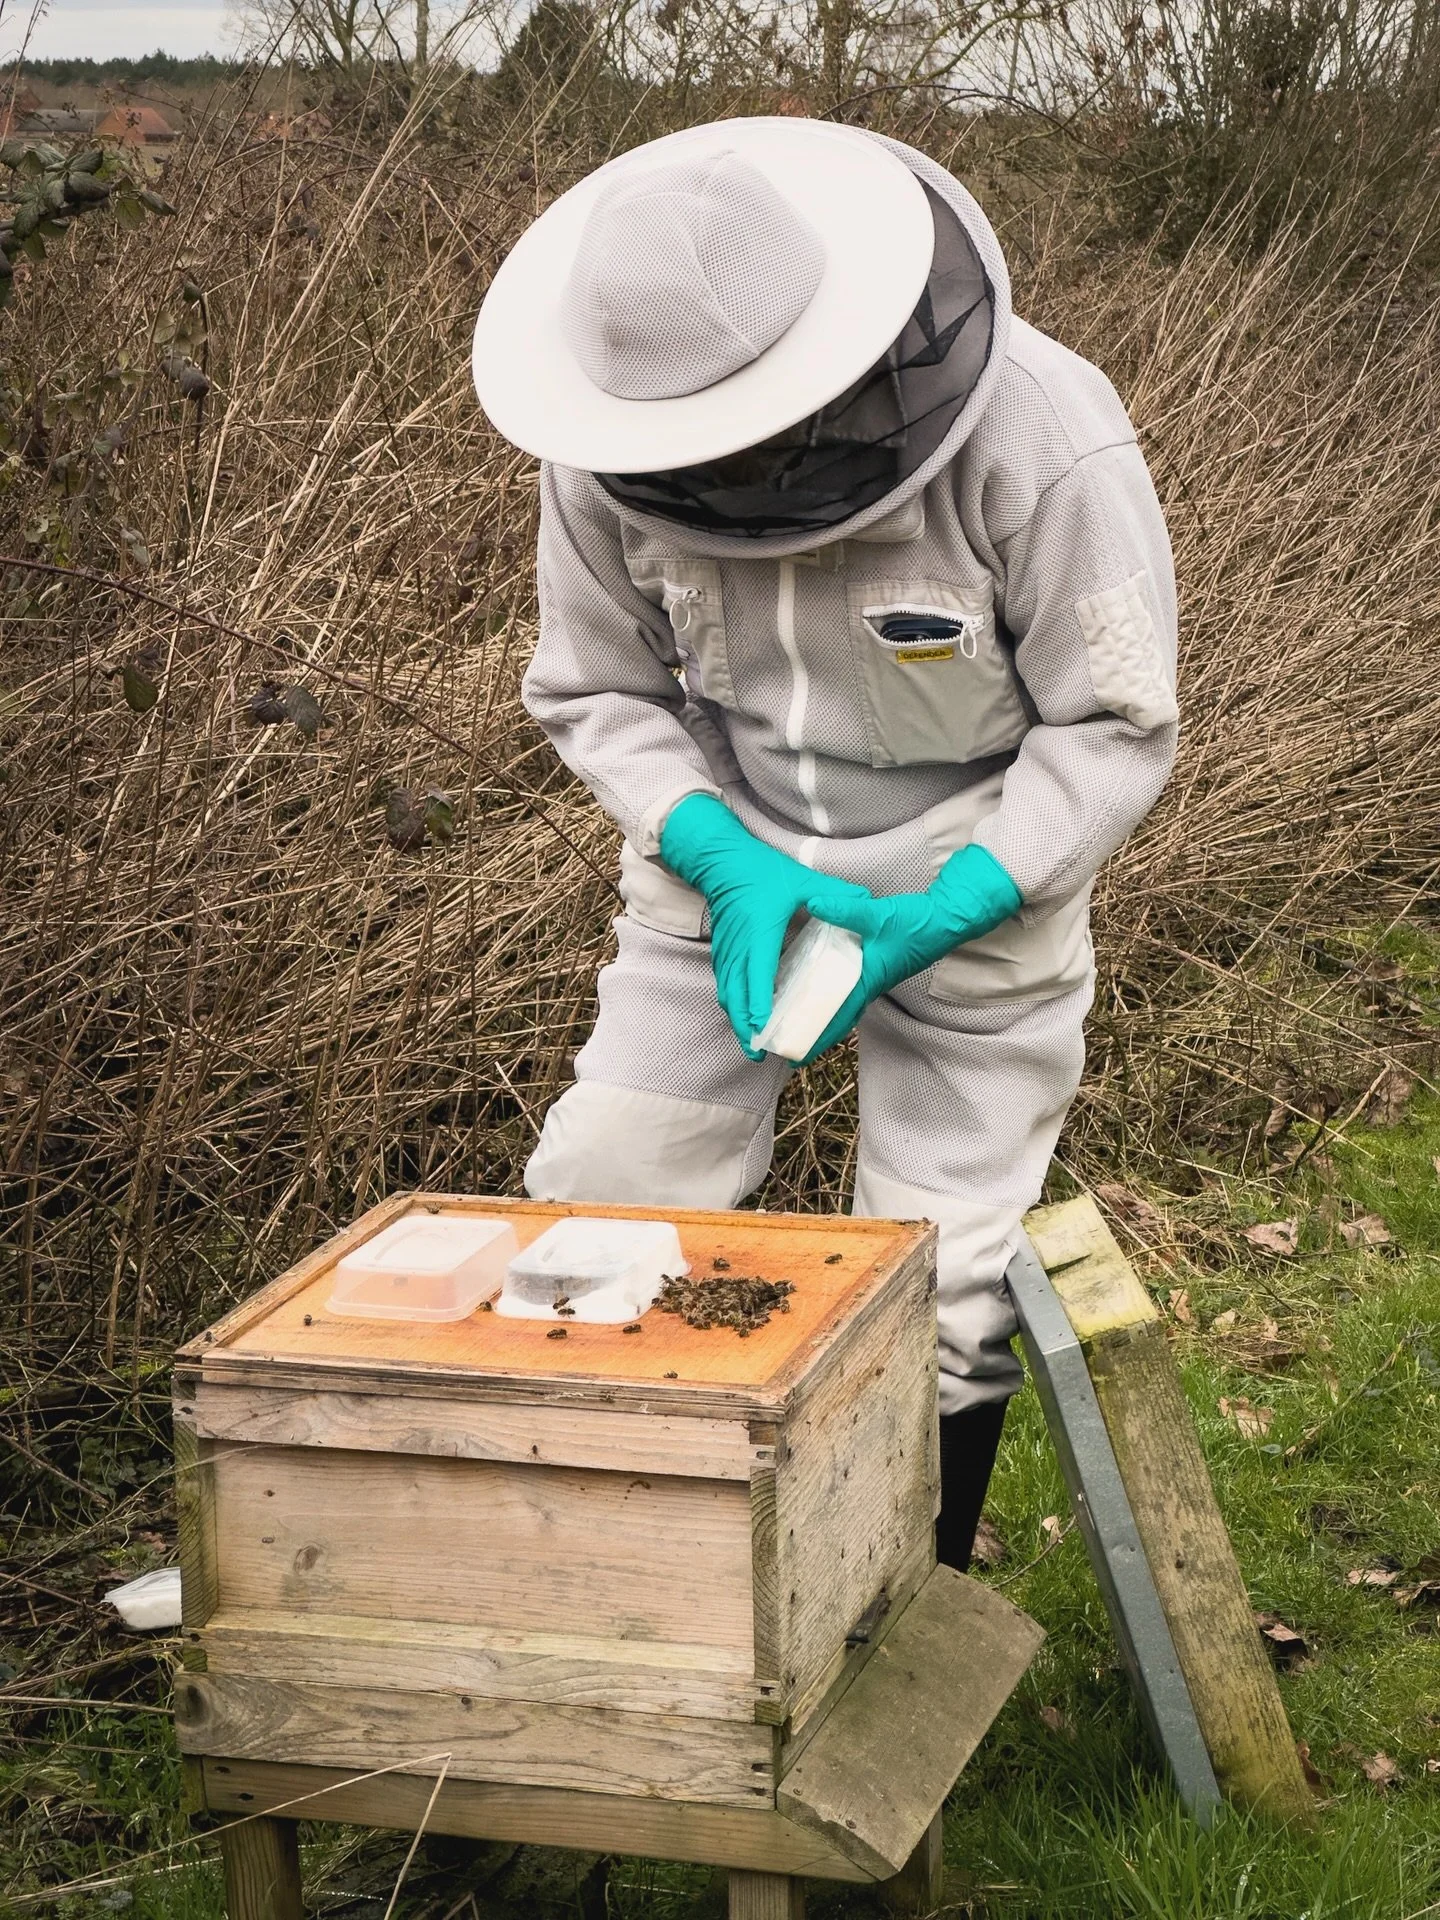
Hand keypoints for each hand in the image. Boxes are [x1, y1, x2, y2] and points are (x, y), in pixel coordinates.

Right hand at [659, 793, 873, 1059]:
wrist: (721, 860)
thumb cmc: (760, 872)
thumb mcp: (800, 880)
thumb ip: (833, 892)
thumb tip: (865, 898)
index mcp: (759, 934)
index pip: (757, 976)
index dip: (759, 1005)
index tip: (764, 1029)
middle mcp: (739, 949)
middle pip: (736, 997)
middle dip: (745, 1028)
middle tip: (759, 1053)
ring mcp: (727, 952)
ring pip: (728, 994)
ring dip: (738, 1021)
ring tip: (753, 1044)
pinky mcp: (722, 952)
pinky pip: (726, 985)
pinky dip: (734, 1005)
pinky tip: (745, 1017)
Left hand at [796, 844, 1022, 1062]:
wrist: (946, 920)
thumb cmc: (915, 924)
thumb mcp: (876, 915)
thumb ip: (844, 910)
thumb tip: (814, 902)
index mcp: (867, 980)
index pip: (837, 1017)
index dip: (815, 1037)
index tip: (795, 1057)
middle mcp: (871, 985)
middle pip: (839, 1018)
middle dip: (816, 1033)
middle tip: (790, 1046)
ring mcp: (875, 978)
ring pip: (845, 1004)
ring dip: (825, 1014)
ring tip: (799, 1020)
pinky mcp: (879, 967)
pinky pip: (851, 989)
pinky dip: (835, 994)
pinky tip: (822, 986)